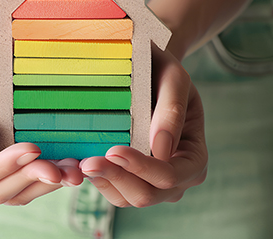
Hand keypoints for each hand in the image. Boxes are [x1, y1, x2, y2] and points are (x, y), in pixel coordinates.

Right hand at [0, 44, 84, 204]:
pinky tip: (69, 170)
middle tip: (59, 166)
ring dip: (44, 185)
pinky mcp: (6, 181)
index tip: (32, 148)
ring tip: (72, 170)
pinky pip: (27, 190)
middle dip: (28, 178)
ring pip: (14, 196)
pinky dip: (48, 182)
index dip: (2, 166)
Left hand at [80, 45, 206, 206]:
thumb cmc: (163, 73)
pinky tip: (78, 164)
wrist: (147, 73)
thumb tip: (160, 149)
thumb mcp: (174, 79)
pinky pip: (111, 190)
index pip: (169, 175)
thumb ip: (172, 109)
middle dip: (116, 178)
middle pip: (147, 194)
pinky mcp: (128, 180)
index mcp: (194, 158)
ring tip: (80, 163)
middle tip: (87, 163)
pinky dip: (96, 180)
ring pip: (126, 198)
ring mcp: (152, 183)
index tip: (113, 150)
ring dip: (102, 182)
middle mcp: (177, 179)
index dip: (142, 167)